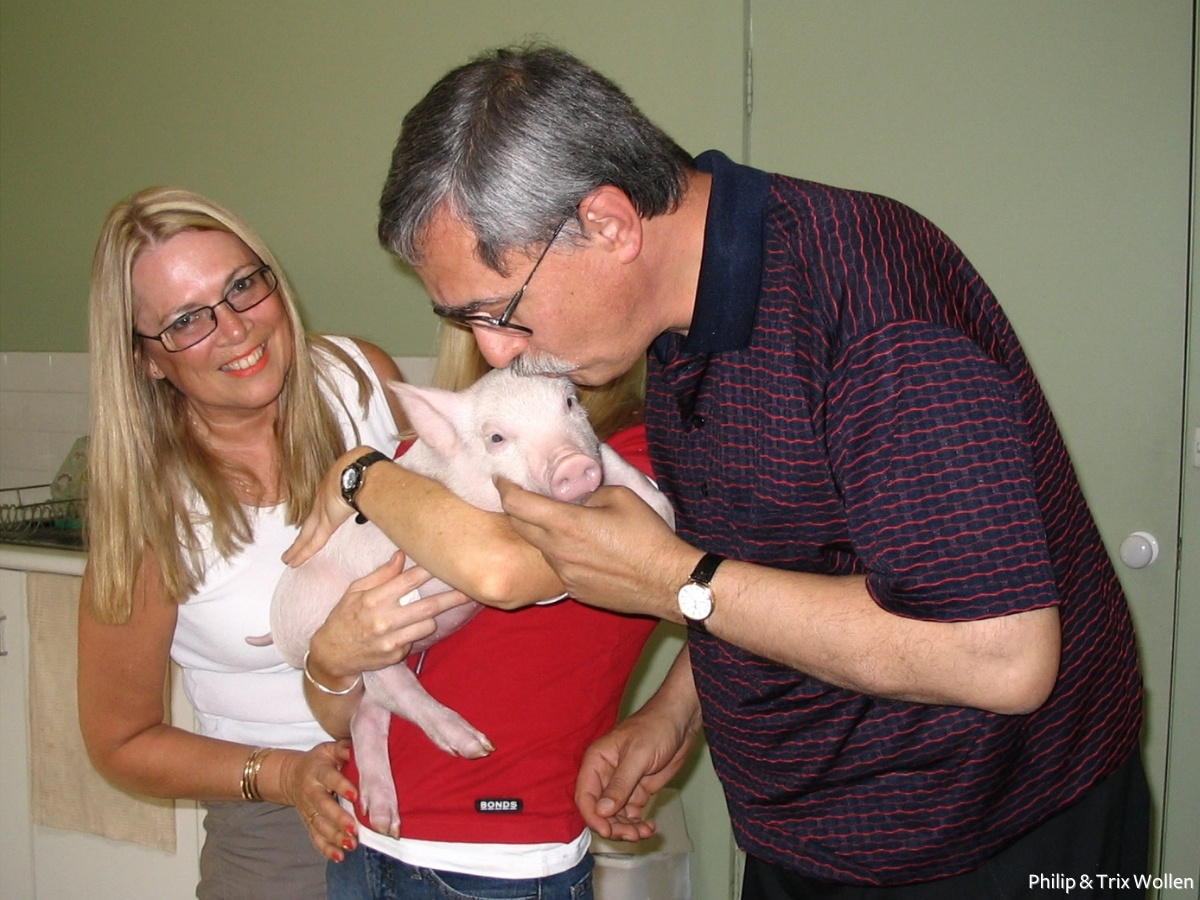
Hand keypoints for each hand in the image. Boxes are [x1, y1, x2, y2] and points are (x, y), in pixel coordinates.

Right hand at [276, 741, 358, 861]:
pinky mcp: (308, 822)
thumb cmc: (318, 761)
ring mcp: (308, 809)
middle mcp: (311, 792)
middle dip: (339, 819)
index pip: (330, 778)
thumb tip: (360, 749)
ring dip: (335, 837)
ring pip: (320, 825)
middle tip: (354, 829)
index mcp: (318, 771)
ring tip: (351, 844)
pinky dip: (326, 848)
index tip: (355, 795)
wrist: (290, 776)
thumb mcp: (329, 749)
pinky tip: (339, 856)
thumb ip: (344, 749)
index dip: (342, 786)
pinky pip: (316, 837)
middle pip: (324, 806)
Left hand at [283, 446, 380, 567]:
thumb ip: (369, 484)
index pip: (322, 508)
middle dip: (302, 536)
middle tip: (292, 548)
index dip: (317, 519)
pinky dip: (302, 553)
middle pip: (310, 524)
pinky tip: (292, 562)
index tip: (312, 526)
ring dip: (298, 547)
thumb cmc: (364, 467)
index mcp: (332, 489)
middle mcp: (323, 501)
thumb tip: (380, 489)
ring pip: (306, 534)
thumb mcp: (364, 475)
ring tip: (288, 559)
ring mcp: (322, 511)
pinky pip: (311, 542)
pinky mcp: (326, 524)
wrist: (358, 468)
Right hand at [307, 551, 472, 681]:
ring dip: (434, 615)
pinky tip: (407, 629)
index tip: (448, 562)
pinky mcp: (395, 655)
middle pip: (428, 606)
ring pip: (427, 624)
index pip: (409, 581)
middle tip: (471, 590)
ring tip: (437, 607)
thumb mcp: (354, 591)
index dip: (431, 570)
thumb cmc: (343, 617)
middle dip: (452, 597)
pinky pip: (416, 640)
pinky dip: (416, 632)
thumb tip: (401, 555)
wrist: (331, 655)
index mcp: (373, 599)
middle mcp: (384, 620)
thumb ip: (380, 574)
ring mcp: (391, 640)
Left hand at [496, 478, 691, 619]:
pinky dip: (563, 554)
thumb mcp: (620, 497)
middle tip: (523, 496)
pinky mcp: (574, 591)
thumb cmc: (647, 537)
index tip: (501, 478)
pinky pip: (559, 566)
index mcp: (566, 524)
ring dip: (543, 533)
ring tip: (565, 524)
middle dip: (516, 509)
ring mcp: (564, 574)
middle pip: (520, 526)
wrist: (667, 582)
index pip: (517, 504)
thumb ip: (588, 493)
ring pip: (540, 547)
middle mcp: (558, 551)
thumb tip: (576, 495)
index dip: (504, 488)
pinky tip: (585, 550)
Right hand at [575, 703, 698, 841]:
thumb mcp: (638, 756)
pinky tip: (649, 826)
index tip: (607, 830)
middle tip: (632, 835)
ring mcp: (622, 785)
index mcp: (596, 761)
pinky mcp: (638, 790)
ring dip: (627, 828)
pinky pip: (631, 813)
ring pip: (615, 815)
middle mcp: (605, 775)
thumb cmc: (655, 729)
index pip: (585, 795)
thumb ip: (620, 784)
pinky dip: (638, 823)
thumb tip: (601, 811)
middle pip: (600, 810)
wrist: (681, 721)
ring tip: (644, 832)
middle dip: (613, 825)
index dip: (592, 816)